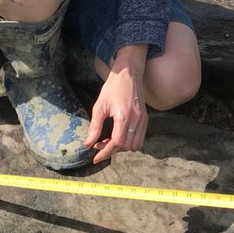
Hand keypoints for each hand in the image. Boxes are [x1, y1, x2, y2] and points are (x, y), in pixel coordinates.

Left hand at [85, 45, 148, 163]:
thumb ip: (95, 126)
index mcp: (124, 116)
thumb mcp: (100, 106)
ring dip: (122, 148)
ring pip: (135, 145)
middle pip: (126, 146)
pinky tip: (119, 136)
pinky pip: (140, 138)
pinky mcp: (145, 118)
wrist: (129, 74)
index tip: (96, 159)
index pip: (117, 143)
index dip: (106, 153)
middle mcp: (136, 120)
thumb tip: (88, 143)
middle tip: (99, 145)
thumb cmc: (113, 87)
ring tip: (109, 141)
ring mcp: (143, 119)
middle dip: (112, 150)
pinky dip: (130, 142)